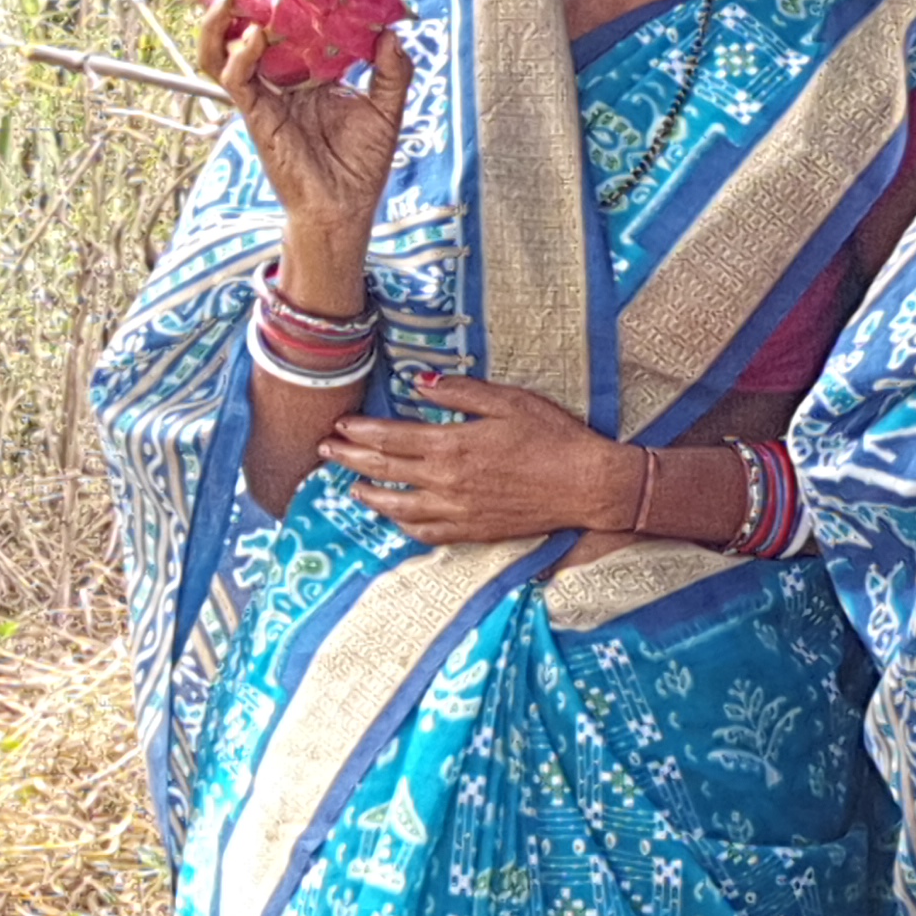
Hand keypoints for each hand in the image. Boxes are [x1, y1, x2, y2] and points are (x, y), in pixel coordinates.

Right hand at [201, 0, 414, 278]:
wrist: (345, 207)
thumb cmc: (361, 163)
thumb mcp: (387, 108)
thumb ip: (393, 70)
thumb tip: (393, 30)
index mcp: (306, 69)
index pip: (288, 20)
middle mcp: (278, 77)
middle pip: (242, 26)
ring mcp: (262, 95)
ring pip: (220, 49)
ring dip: (217, 20)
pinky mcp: (255, 115)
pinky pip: (237, 80)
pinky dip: (240, 56)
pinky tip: (254, 37)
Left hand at [321, 374, 638, 548]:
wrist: (588, 484)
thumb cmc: (555, 437)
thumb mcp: (510, 401)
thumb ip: (459, 392)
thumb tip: (418, 382)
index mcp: (452, 445)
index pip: (390, 438)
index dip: (360, 431)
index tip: (341, 424)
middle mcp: (446, 481)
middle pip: (383, 470)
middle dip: (349, 459)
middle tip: (327, 451)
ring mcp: (456, 510)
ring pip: (396, 506)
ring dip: (367, 494)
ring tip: (350, 486)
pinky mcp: (472, 530)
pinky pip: (424, 532)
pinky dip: (402, 524)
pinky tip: (395, 517)